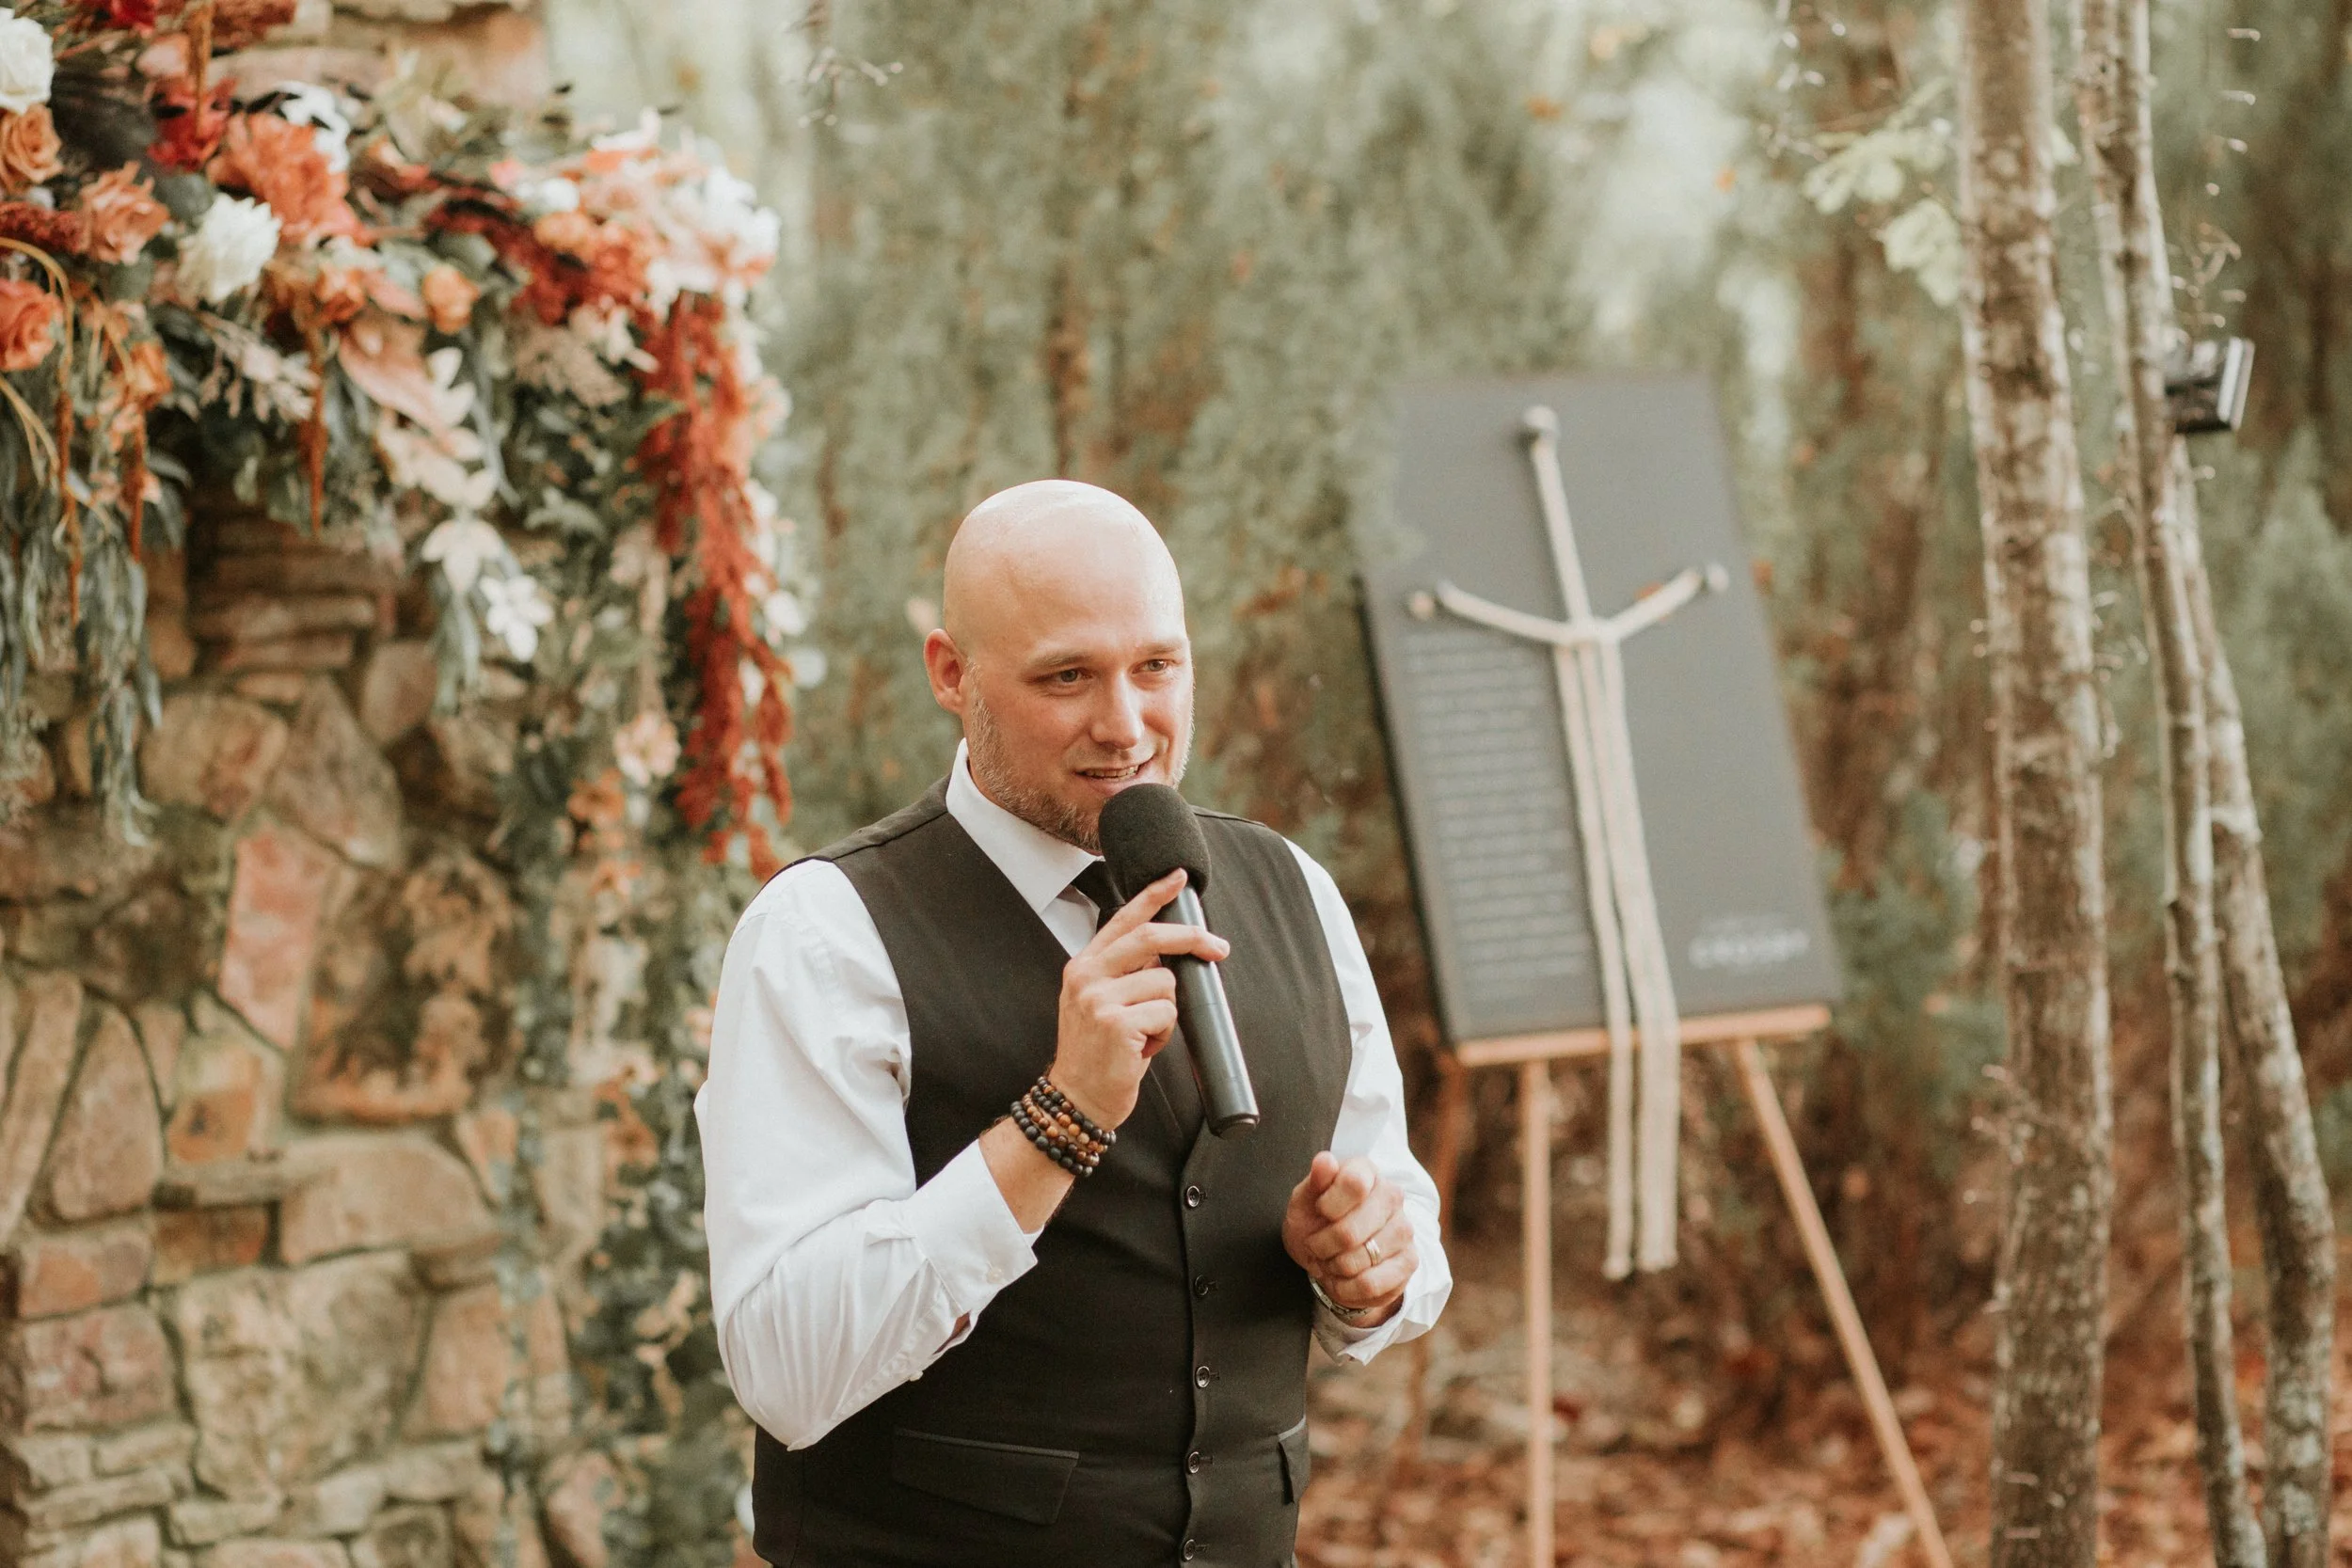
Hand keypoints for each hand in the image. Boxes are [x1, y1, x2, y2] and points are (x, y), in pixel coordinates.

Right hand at [1049, 869, 1228, 1130]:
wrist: (1077, 1098)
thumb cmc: (1096, 1053)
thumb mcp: (1099, 1003)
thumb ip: (1124, 974)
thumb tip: (1170, 956)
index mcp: (1083, 966)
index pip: (1122, 920)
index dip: (1153, 896)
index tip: (1178, 877)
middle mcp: (1086, 976)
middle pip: (1151, 938)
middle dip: (1191, 939)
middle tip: (1218, 948)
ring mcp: (1099, 999)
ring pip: (1166, 984)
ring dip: (1168, 1013)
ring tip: (1145, 1034)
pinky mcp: (1116, 1023)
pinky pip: (1166, 1014)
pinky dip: (1164, 1035)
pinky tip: (1142, 1049)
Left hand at [1283, 1153, 1416, 1324]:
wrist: (1330, 1254)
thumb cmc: (1316, 1220)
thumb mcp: (1305, 1199)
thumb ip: (1315, 1181)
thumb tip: (1325, 1160)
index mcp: (1366, 1171)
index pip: (1354, 1184)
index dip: (1328, 1205)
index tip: (1319, 1211)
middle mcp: (1392, 1196)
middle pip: (1350, 1231)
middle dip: (1322, 1245)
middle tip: (1316, 1245)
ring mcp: (1405, 1229)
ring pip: (1361, 1259)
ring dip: (1335, 1267)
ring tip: (1330, 1261)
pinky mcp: (1409, 1262)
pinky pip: (1372, 1284)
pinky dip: (1347, 1288)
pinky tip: (1342, 1279)